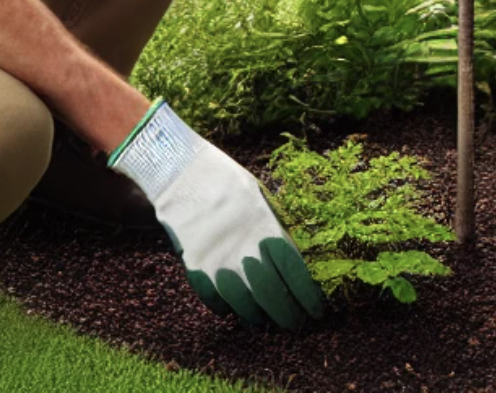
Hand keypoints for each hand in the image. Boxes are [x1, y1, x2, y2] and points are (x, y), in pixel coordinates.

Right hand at [108, 100, 323, 328]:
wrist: (179, 171)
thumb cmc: (224, 179)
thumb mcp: (257, 195)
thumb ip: (275, 225)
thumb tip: (296, 255)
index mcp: (263, 226)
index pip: (293, 272)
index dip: (307, 296)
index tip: (316, 310)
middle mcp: (242, 247)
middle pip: (272, 294)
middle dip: (288, 314)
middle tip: (295, 323)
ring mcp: (217, 260)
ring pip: (244, 305)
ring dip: (258, 317)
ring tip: (265, 320)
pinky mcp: (194, 267)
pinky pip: (214, 300)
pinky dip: (226, 309)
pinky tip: (233, 309)